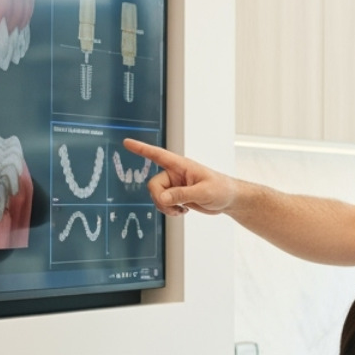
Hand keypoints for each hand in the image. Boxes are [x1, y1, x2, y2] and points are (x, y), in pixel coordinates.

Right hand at [122, 138, 236, 216]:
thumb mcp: (203, 192)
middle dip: (160, 199)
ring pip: (157, 196)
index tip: (126, 142)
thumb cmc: (221, 189)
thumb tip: (161, 199)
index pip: (158, 155)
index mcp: (181, 165)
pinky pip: (163, 204)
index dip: (141, 149)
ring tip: (182, 210)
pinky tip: (183, 211)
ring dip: (166, 207)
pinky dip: (169, 210)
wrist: (228, 199)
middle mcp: (175, 174)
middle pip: (154, 185)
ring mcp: (175, 185)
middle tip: (174, 208)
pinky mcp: (177, 195)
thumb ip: (181, 195)